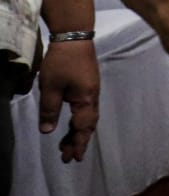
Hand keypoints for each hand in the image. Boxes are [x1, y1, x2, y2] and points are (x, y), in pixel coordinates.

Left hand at [38, 39, 99, 161]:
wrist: (74, 36)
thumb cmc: (62, 62)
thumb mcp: (51, 87)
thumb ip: (50, 110)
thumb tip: (48, 131)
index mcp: (86, 99)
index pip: (82, 127)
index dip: (78, 143)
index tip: (73, 159)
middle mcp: (93, 96)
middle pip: (89, 124)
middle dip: (79, 141)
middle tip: (68, 157)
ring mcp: (92, 90)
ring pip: (88, 117)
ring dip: (78, 132)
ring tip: (66, 144)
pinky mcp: (88, 84)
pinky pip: (86, 109)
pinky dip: (79, 120)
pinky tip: (71, 122)